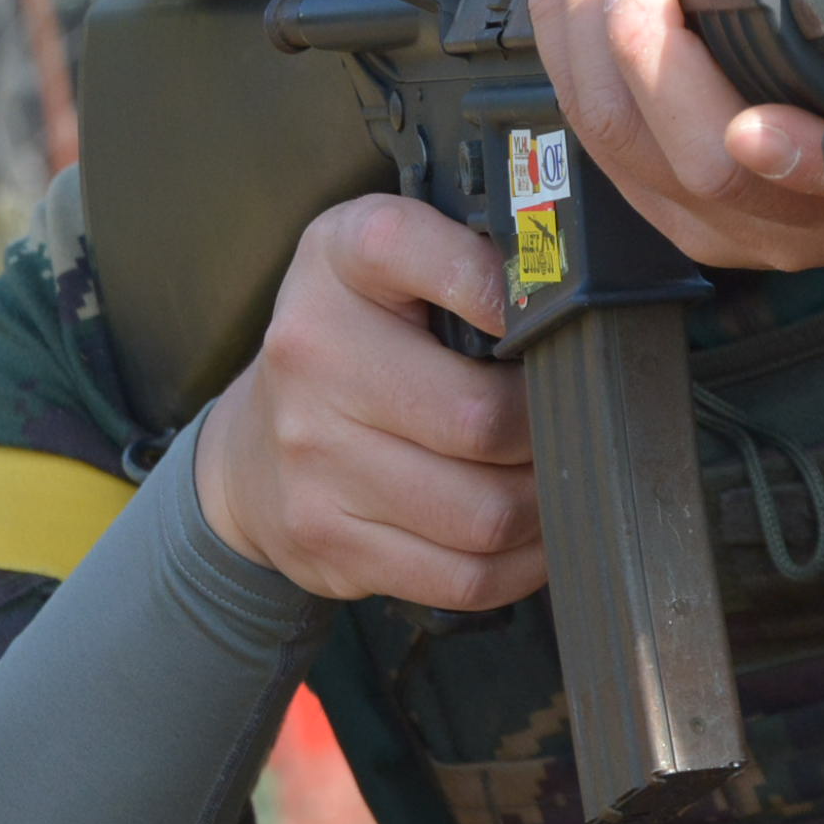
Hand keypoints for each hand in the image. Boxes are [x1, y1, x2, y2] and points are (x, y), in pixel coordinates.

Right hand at [192, 195, 542, 607]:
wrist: (250, 452)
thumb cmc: (355, 343)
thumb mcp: (390, 264)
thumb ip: (468, 252)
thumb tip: (572, 292)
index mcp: (338, 259)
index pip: (411, 247)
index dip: (499, 286)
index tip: (546, 311)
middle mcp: (311, 353)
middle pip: (481, 418)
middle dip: (551, 427)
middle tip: (574, 420)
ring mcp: (313, 457)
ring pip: (485, 512)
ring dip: (545, 504)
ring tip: (559, 478)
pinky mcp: (329, 541)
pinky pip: (464, 577)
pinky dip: (521, 566)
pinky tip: (531, 535)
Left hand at [527, 0, 823, 316]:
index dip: (790, 160)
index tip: (756, 125)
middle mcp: (796, 221)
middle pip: (692, 160)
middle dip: (640, 40)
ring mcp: (720, 224)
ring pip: (621, 145)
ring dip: (583, 29)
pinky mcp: (665, 206)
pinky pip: (593, 133)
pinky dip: (567, 47)